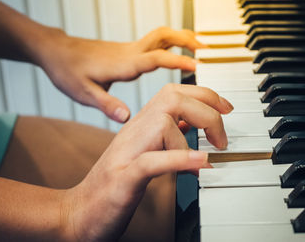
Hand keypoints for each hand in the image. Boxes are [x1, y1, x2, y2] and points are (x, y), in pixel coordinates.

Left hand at [39, 27, 205, 122]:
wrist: (55, 51)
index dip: (178, 61)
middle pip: (164, 36)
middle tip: (207, 50)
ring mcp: (130, 49)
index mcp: (124, 64)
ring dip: (182, 38)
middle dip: (187, 41)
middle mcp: (131, 53)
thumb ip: (106, 104)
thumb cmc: (67, 71)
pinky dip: (171, 44)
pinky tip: (174, 55)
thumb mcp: (83, 92)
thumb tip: (126, 116)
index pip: (157, 57)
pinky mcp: (127, 51)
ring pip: (162, 36)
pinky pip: (156, 42)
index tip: (198, 66)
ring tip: (200, 48)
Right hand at [60, 84, 232, 241]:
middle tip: (222, 139)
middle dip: (207, 110)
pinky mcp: (123, 179)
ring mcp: (127, 153)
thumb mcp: (145, 153)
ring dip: (192, 141)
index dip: (205, 95)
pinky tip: (199, 164)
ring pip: (162, 123)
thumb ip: (166, 136)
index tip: (226, 109)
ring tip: (209, 159)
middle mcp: (133, 132)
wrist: (79, 212)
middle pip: (172, 98)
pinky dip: (178, 159)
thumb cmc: (115, 184)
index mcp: (141, 125)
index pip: (174, 93)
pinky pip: (151, 161)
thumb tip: (191, 125)